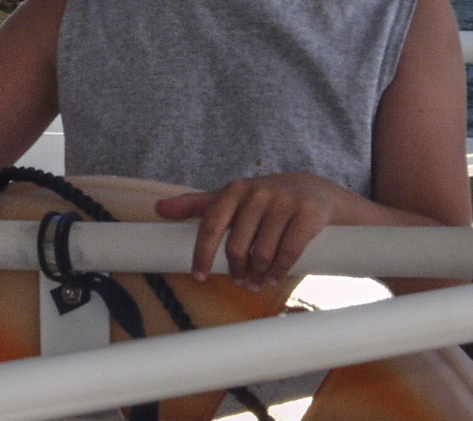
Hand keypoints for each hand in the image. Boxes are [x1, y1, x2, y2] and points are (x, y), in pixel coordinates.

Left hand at [153, 173, 350, 289]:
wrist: (314, 190)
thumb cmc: (264, 200)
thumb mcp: (231, 198)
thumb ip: (196, 205)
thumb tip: (159, 209)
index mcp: (235, 190)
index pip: (211, 224)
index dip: (202, 253)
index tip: (199, 276)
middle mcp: (258, 192)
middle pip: (237, 246)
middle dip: (236, 270)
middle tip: (239, 282)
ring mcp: (284, 201)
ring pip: (262, 252)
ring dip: (258, 275)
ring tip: (256, 282)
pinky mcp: (308, 213)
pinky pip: (288, 252)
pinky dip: (279, 270)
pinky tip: (274, 277)